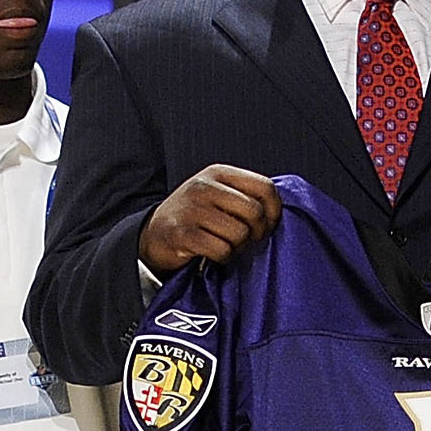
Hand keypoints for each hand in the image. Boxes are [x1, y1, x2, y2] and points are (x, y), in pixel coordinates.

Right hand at [140, 166, 281, 272]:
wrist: (153, 233)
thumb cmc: (195, 215)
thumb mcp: (217, 194)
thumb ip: (244, 194)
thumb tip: (277, 211)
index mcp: (218, 172)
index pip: (265, 186)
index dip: (274, 210)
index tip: (268, 225)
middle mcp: (204, 186)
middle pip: (255, 212)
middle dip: (257, 232)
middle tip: (248, 239)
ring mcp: (192, 209)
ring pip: (240, 233)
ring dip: (238, 246)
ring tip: (227, 244)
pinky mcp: (183, 234)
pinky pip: (222, 250)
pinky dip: (223, 257)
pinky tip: (214, 253)